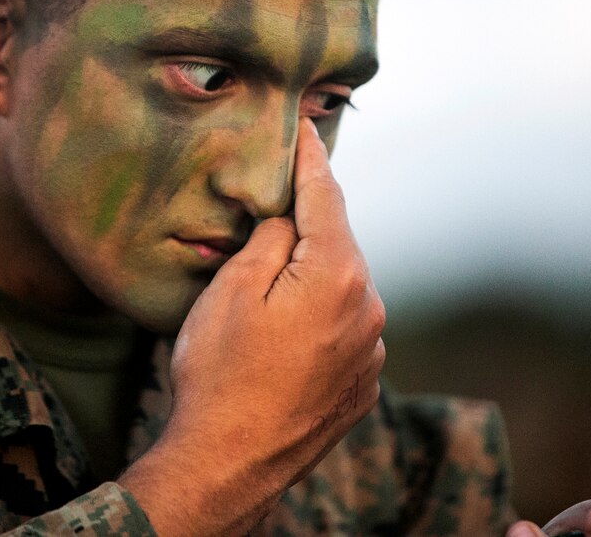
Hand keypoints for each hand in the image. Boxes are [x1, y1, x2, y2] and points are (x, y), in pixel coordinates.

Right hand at [119, 118, 385, 535]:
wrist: (228, 464)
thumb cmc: (220, 374)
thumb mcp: (231, 290)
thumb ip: (270, 239)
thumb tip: (290, 218)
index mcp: (339, 275)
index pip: (326, 197)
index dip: (311, 158)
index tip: (306, 126)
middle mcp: (368, 309)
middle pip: (338, 244)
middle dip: (308, 225)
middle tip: (273, 207)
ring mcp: (371, 352)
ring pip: (342, 289)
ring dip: (313, 278)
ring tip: (268, 292)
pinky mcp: (363, 385)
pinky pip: (345, 330)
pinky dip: (321, 319)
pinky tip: (285, 337)